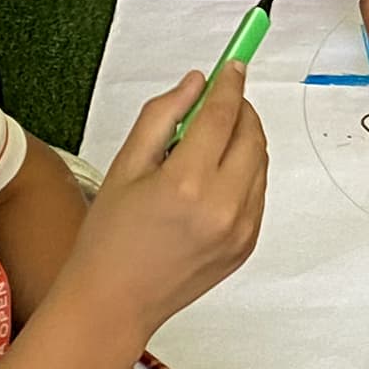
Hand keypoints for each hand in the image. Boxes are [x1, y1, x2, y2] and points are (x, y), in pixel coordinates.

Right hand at [66, 58, 270, 333]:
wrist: (113, 302)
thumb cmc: (108, 238)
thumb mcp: (125, 165)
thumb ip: (162, 116)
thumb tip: (197, 83)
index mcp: (186, 183)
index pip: (223, 115)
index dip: (230, 84)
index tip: (233, 66)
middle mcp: (222, 207)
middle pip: (251, 135)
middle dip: (240, 110)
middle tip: (218, 102)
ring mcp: (240, 230)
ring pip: (259, 163)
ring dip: (243, 142)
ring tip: (205, 146)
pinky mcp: (247, 246)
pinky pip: (257, 194)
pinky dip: (244, 175)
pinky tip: (211, 180)